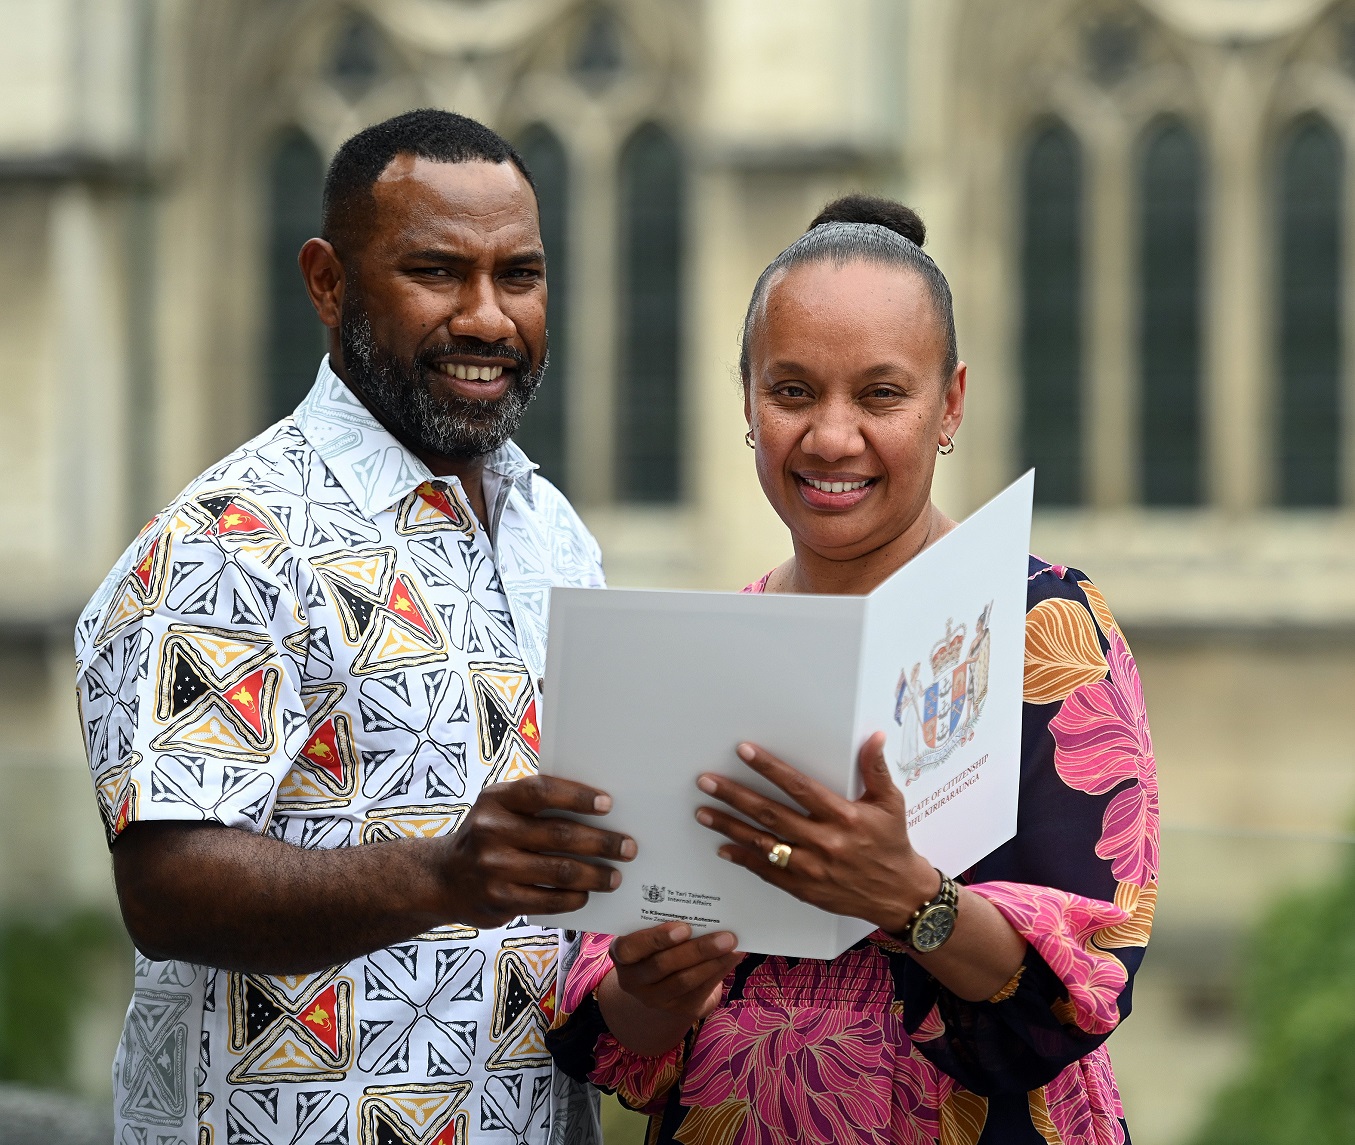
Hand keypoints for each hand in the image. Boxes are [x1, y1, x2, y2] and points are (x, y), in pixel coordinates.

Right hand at [438, 775, 635, 926]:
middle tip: (628, 848)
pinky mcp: (498, 899)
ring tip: (614, 876)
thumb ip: (536, 804)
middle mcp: (491, 830)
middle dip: (601, 842)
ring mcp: (493, 867)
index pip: (542, 791)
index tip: (608, 804)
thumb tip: (598, 807)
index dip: (578, 796)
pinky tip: (586, 894)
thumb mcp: (500, 808)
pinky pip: (548, 899)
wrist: (443, 878)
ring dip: (594, 874)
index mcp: (496, 799)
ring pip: (559, 870)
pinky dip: (574, 897)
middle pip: (560, 834)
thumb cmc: (489, 835)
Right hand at [610, 922, 741, 1019]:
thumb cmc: (658, 947)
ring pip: (684, 980)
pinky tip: (733, 956)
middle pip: (663, 965)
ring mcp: (655, 999)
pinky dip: (719, 970)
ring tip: (732, 944)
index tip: (684, 928)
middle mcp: (634, 979)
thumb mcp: (651, 935)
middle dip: (697, 950)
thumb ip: (665, 923)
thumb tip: (702, 906)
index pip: (629, 948)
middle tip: (724, 935)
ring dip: (712, 961)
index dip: (656, 939)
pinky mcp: (679, 1010)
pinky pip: (700, 991)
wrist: (662, 987)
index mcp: (622, 954)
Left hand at [694, 732, 936, 933]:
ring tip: (703, 811)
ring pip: (762, 843)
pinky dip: (743, 859)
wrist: (898, 894)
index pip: (799, 787)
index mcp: (844, 817)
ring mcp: (811, 868)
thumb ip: (875, 769)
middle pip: (771, 814)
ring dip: (730, 826)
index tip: (745, 752)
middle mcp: (825, 842)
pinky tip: (723, 847)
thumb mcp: (890, 803)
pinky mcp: (804, 888)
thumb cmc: (892, 844)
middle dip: (735, 796)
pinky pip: (767, 872)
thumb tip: (874, 737)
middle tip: (707, 781)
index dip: (770, 768)